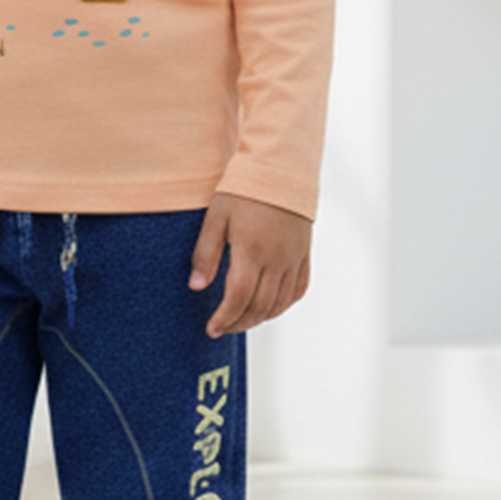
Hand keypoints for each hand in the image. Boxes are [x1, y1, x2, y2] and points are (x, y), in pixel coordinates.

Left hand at [189, 193, 310, 338]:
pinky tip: (267, 308)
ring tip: (240, 321)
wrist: (280, 170)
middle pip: (259, 307)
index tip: (212, 329)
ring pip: (279, 304)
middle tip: (222, 328)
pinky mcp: (304, 256)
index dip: (224, 318)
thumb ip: (205, 254)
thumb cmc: (243, 191)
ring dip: (258, 318)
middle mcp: (276, 260)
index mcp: (251, 251)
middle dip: (238, 323)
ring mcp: (293, 259)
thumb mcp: (216, 217)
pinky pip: (298, 291)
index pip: (238, 298)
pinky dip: (282, 306)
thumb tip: (196, 286)